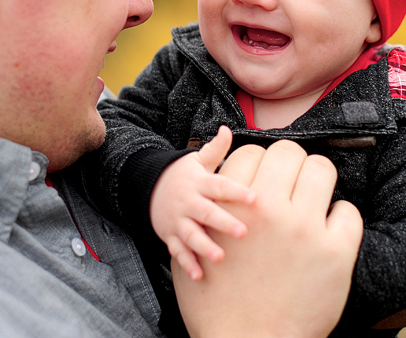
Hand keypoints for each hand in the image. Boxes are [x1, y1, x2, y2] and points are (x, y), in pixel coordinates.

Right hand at [150, 126, 255, 280]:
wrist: (150, 189)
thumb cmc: (184, 176)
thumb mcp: (197, 161)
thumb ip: (216, 149)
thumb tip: (227, 129)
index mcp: (200, 183)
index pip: (220, 186)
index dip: (237, 192)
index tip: (255, 198)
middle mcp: (189, 202)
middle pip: (207, 212)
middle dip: (224, 222)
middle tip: (243, 232)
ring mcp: (178, 220)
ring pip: (191, 234)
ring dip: (204, 246)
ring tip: (219, 257)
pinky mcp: (170, 236)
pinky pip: (178, 251)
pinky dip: (187, 263)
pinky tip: (199, 276)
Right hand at [173, 140, 363, 337]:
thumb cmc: (215, 304)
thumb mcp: (192, 251)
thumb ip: (201, 215)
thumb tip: (209, 189)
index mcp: (233, 208)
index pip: (250, 152)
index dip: (256, 163)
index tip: (263, 175)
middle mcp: (272, 211)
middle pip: (287, 152)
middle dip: (287, 163)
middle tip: (289, 181)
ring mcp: (307, 230)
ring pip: (321, 170)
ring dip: (316, 179)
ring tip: (312, 196)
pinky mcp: (337, 252)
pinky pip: (347, 211)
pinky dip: (339, 215)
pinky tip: (329, 227)